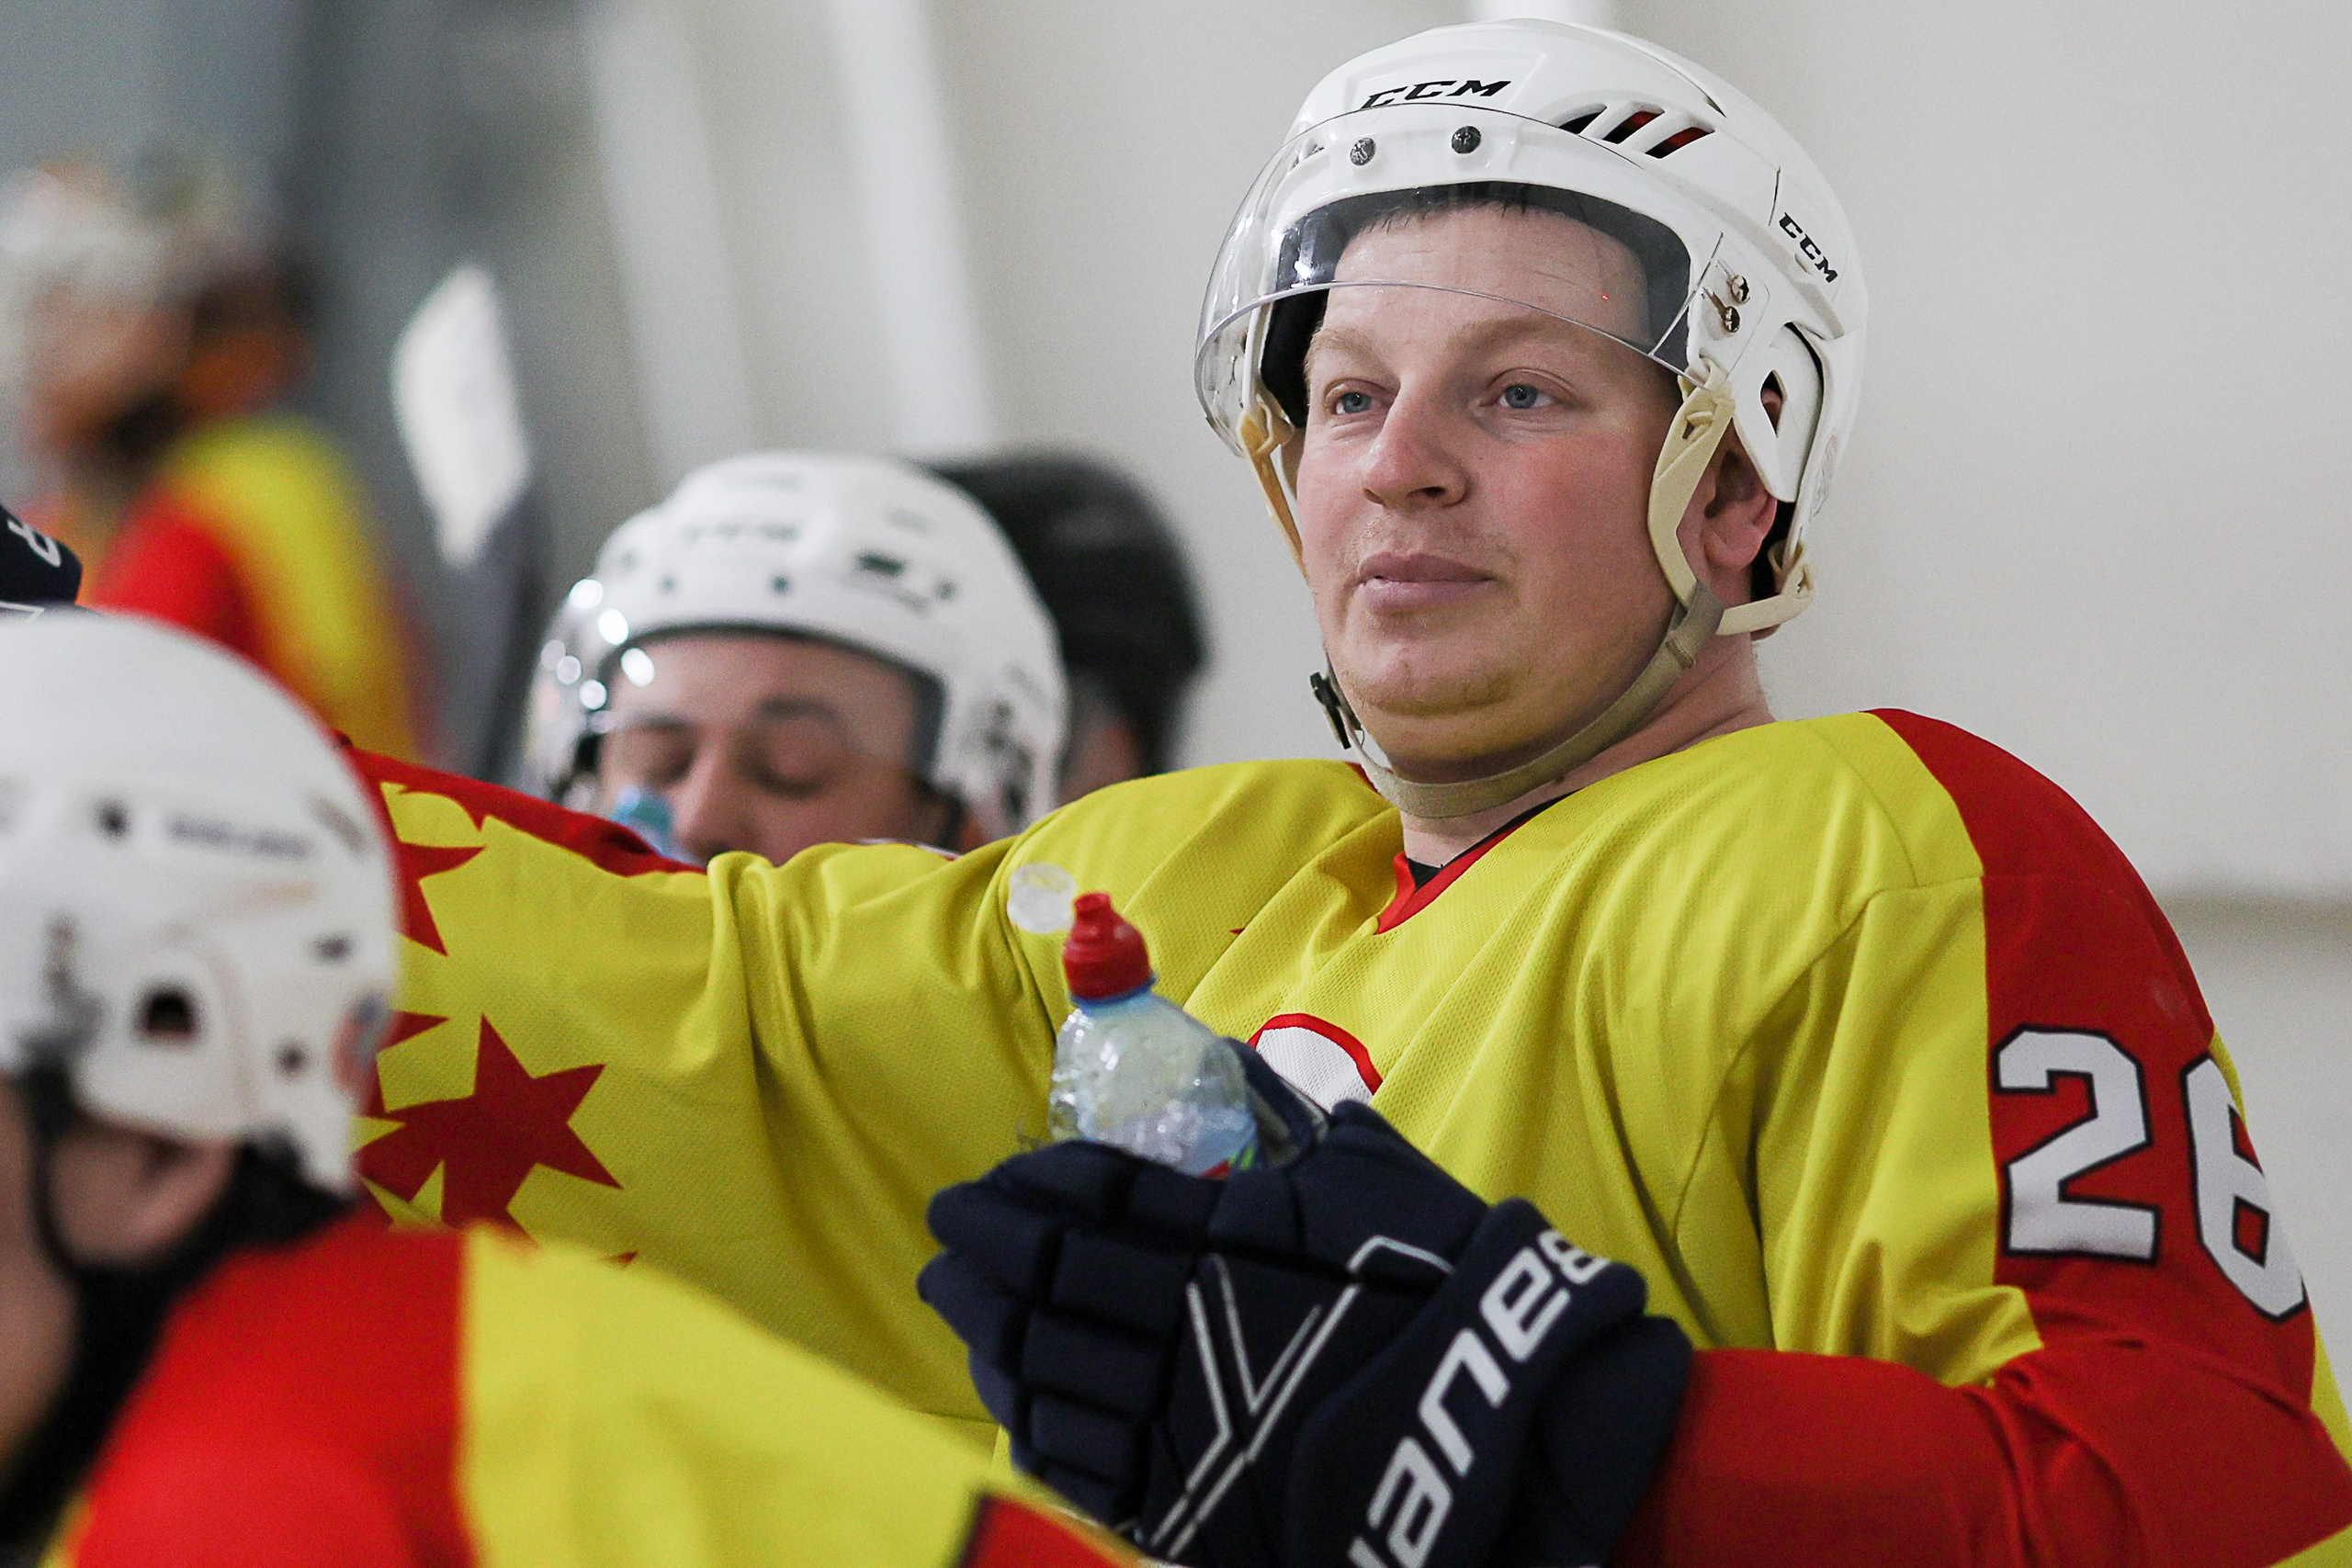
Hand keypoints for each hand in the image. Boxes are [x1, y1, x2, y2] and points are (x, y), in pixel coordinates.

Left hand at [920, 1097, 1688, 1567]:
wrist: (1494, 1423)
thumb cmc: (1442, 1282)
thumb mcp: (1373, 1174)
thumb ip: (1295, 1117)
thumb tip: (1236, 1054)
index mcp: (1218, 1235)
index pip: (1088, 1197)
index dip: (1025, 1186)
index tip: (987, 1179)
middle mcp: (1178, 1318)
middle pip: (1045, 1275)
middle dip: (983, 1250)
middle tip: (944, 1231)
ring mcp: (1173, 1411)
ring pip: (1043, 1367)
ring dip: (987, 1328)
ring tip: (956, 1303)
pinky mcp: (1183, 1497)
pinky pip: (1078, 1462)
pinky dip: (1030, 1424)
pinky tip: (1010, 1401)